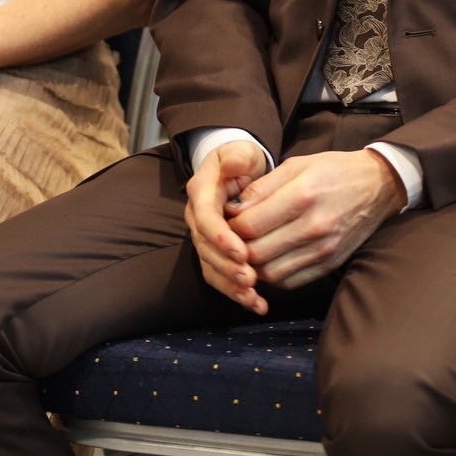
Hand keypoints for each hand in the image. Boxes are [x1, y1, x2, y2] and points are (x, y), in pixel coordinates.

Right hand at [184, 139, 272, 311]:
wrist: (238, 170)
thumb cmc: (242, 159)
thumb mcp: (240, 151)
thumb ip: (237, 156)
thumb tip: (233, 165)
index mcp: (202, 193)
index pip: (205, 218)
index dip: (220, 237)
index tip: (242, 251)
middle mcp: (198, 218)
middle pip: (206, 249)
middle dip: (227, 266)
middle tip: (250, 278)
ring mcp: (206, 238)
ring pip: (211, 267)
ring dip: (231, 286)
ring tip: (254, 297)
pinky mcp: (216, 253)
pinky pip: (221, 276)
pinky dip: (236, 293)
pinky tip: (257, 304)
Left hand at [225, 148, 404, 289]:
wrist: (379, 186)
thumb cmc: (334, 171)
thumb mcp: (297, 165)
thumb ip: (262, 187)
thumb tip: (232, 209)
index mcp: (303, 196)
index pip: (250, 225)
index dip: (229, 227)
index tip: (226, 221)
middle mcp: (314, 227)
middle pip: (256, 253)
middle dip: (236, 249)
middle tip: (231, 239)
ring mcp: (324, 250)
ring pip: (271, 273)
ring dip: (252, 266)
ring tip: (247, 251)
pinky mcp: (330, 264)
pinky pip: (290, 282)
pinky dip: (273, 276)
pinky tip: (269, 260)